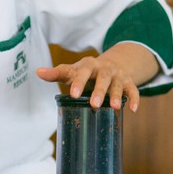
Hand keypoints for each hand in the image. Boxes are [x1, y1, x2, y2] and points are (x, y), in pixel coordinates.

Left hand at [36, 42, 158, 111]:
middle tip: (94, 105)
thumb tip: (38, 72)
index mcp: (88, 65)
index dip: (78, 83)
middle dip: (99, 91)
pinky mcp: (129, 82)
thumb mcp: (73, 70)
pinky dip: (134, 99)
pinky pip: (133, 90)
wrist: (113, 63)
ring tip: (115, 108)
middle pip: (102, 78)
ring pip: (118, 85)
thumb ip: (57, 73)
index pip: (82, 73)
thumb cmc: (87, 71)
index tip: (73, 94)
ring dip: (117, 96)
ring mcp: (118, 76)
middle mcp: (104, 69)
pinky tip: (132, 110)